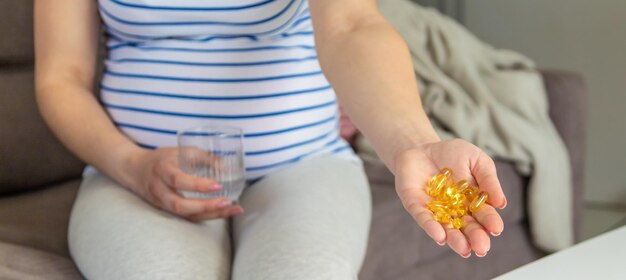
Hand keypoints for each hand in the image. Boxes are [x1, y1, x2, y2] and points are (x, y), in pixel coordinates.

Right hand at [124, 147, 243, 221]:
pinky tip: (223, 212)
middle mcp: (160, 190)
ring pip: (186, 215)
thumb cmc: (161, 159)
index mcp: (162, 170)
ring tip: (233, 209)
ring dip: (211, 214)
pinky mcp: (167, 211)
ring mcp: (162, 203)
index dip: (198, 185)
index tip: (218, 185)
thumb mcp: (180, 151)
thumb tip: (227, 166)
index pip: (178, 181)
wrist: (134, 170)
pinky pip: (187, 217)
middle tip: (227, 202)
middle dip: (206, 206)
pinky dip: (207, 216)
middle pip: (181, 205)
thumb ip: (203, 157)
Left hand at [394, 139, 506, 257]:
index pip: (483, 215)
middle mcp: (455, 211)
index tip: (496, 228)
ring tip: (464, 249)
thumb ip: (488, 180)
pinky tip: (440, 236)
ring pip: (446, 229)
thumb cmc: (452, 154)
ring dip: (455, 240)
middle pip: (466, 227)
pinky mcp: (416, 206)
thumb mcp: (477, 160)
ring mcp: (435, 210)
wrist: (421, 146)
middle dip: (475, 238)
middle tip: (482, 248)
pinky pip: (423, 218)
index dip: (490, 222)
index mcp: (472, 202)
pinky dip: (431, 227)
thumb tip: (501, 203)